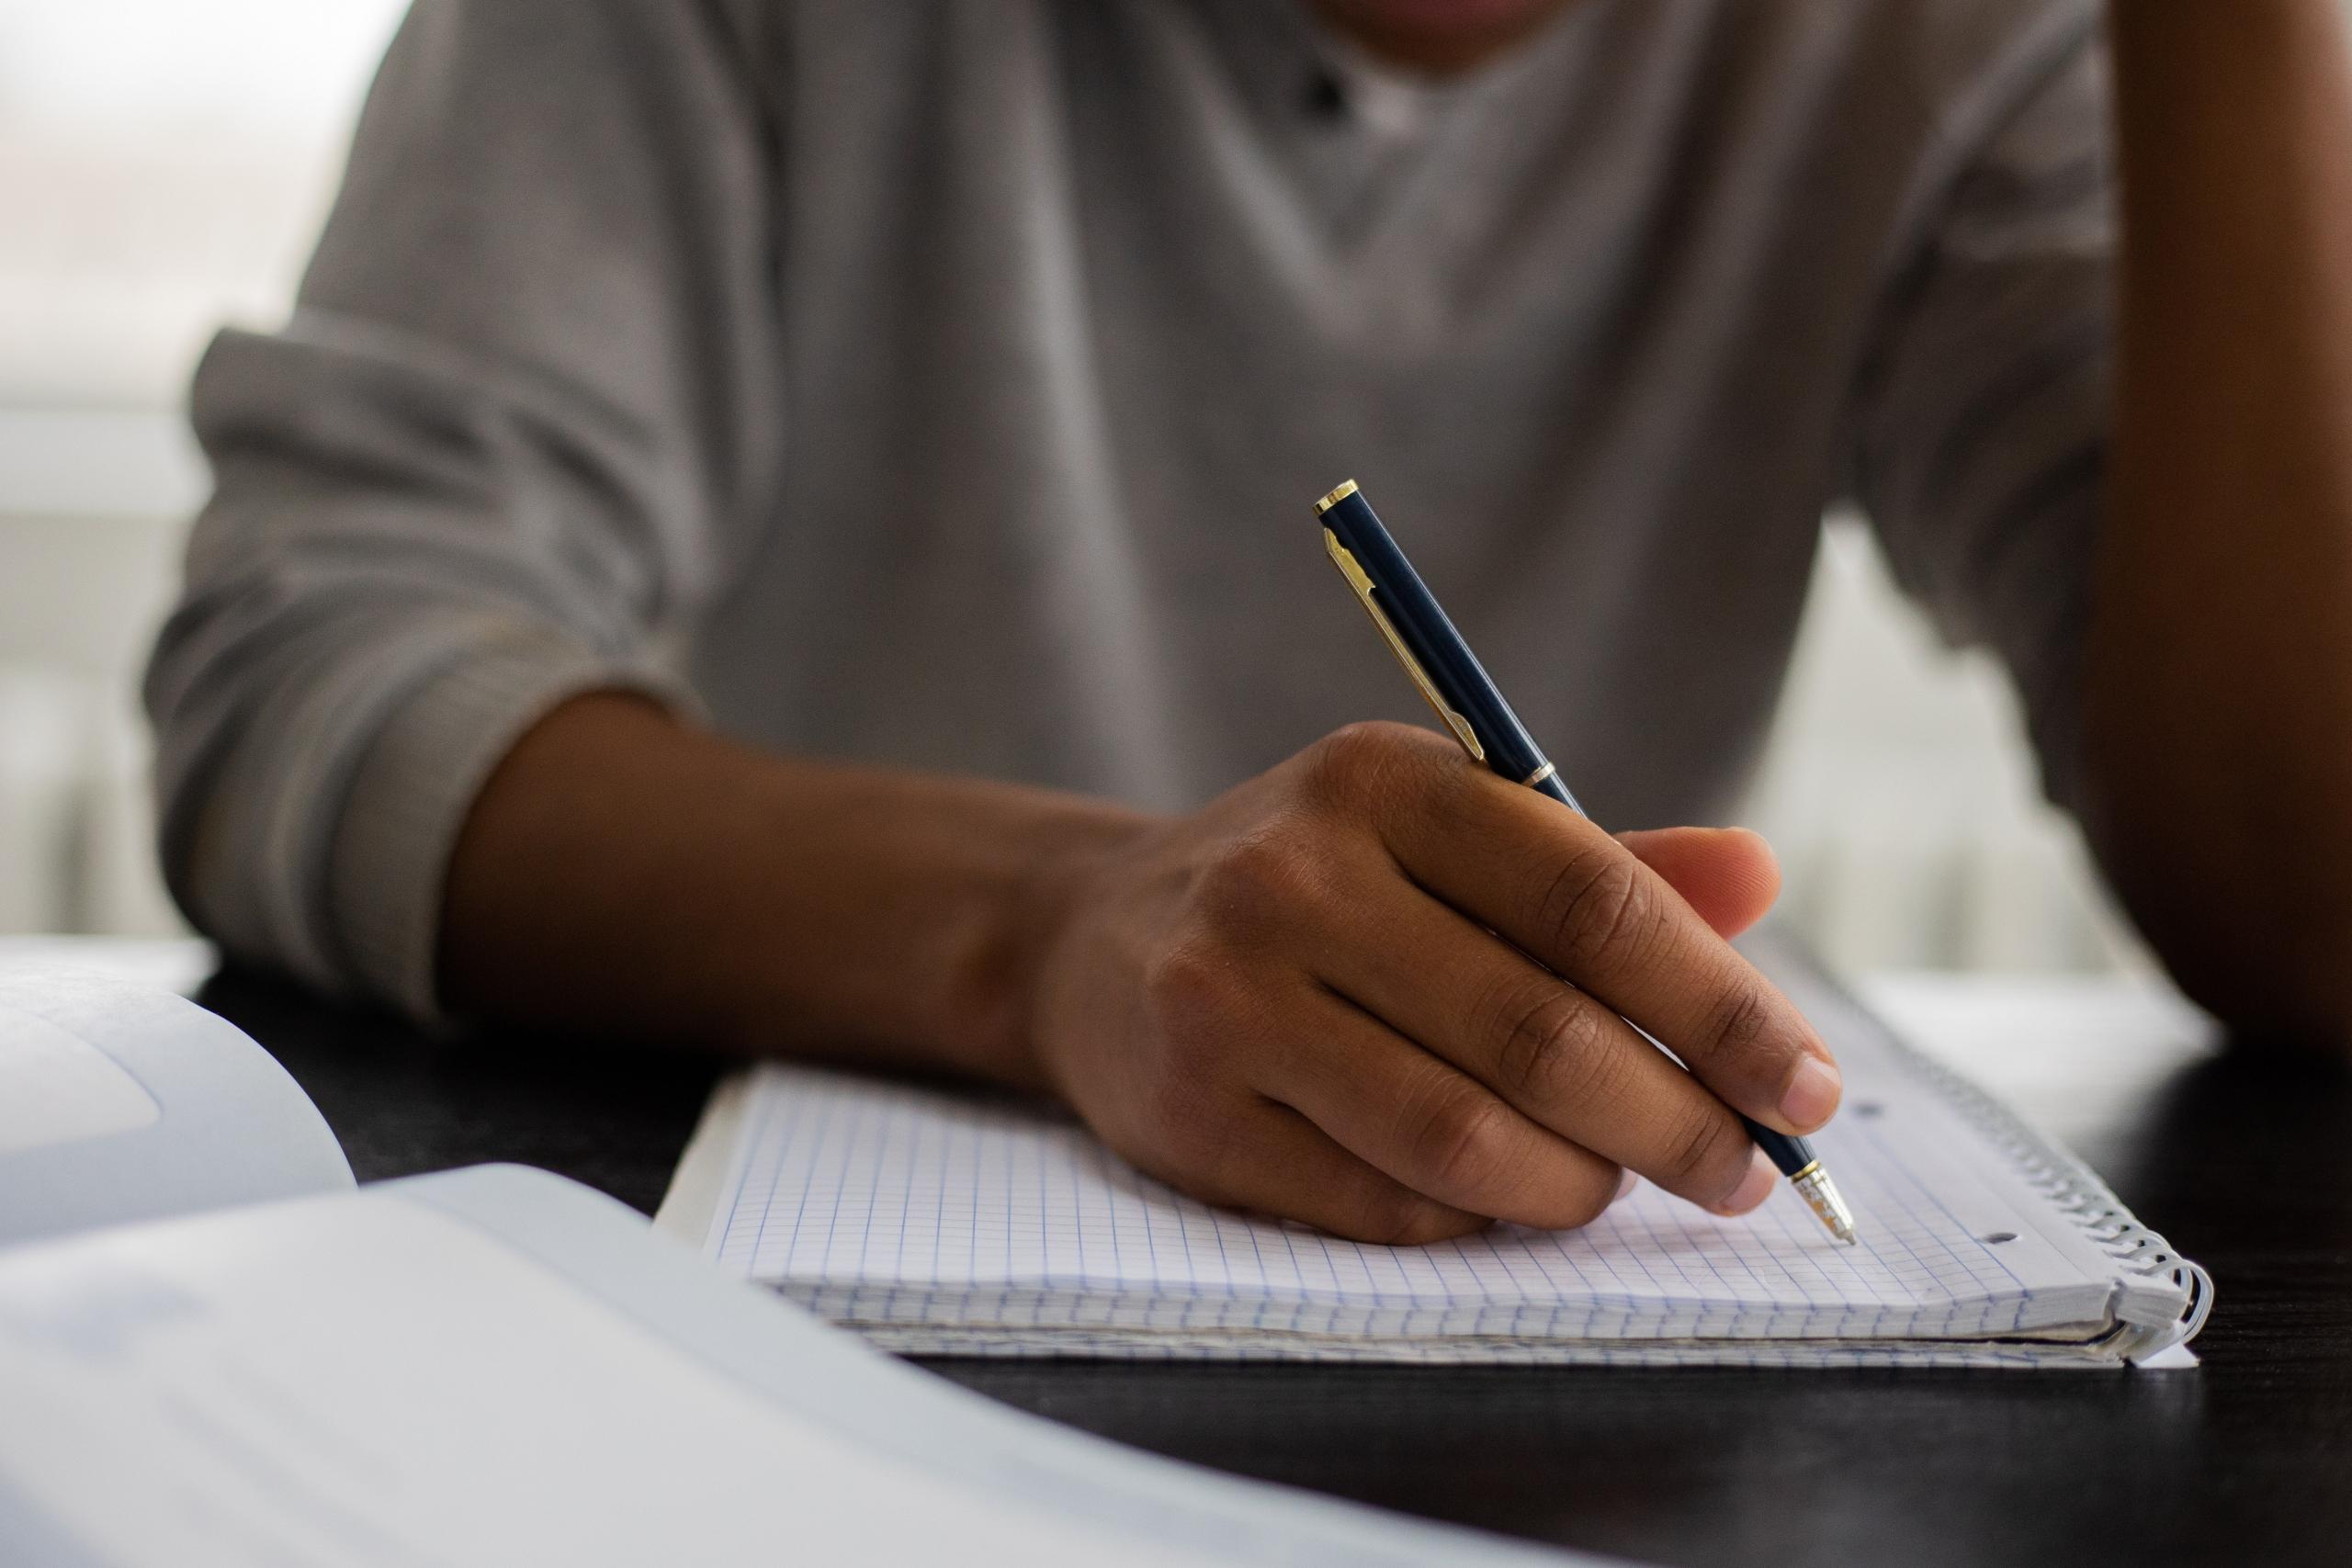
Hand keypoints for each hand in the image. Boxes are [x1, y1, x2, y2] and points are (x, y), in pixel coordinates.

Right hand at [1024, 722, 1840, 1243]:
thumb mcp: (1442, 835)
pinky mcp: (1190, 1114)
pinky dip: (1476, 1221)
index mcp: (1381, 781)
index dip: (1722, 1002)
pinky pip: (1384, 1205)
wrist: (1089, 940)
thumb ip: (1603, 867)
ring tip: (1618, 1182)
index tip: (1807, 1086)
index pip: (1589, 895)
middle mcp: (1293, 878)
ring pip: (1465, 1138)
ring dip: (1580, 1185)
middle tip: (1745, 1169)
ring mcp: (1227, 998)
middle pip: (1542, 1032)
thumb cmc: (1316, 889)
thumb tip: (1761, 876)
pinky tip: (1505, 1198)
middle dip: (1678, 1122)